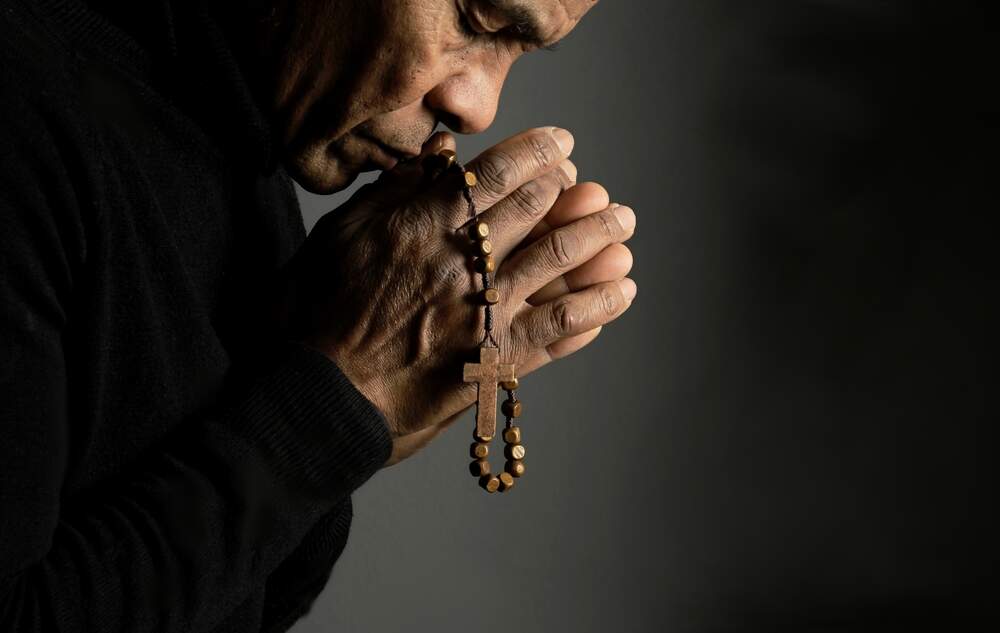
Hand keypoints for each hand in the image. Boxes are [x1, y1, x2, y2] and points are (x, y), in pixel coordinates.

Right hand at [279, 128, 636, 465]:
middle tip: (602, 193)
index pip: (496, 175)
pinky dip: (593, 310)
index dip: (537, 155)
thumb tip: (441, 152)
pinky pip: (556, 329)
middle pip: (535, 214)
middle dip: (575, 197)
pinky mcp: (494, 361)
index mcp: (422, 226)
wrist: (320, 400)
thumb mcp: (340, 237)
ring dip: (597, 242)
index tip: (562, 146)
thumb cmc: (317, 316)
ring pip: (557, 265)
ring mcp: (483, 314)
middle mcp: (461, 264)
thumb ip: (393, 192)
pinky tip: (619, 295)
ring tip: (624, 228)